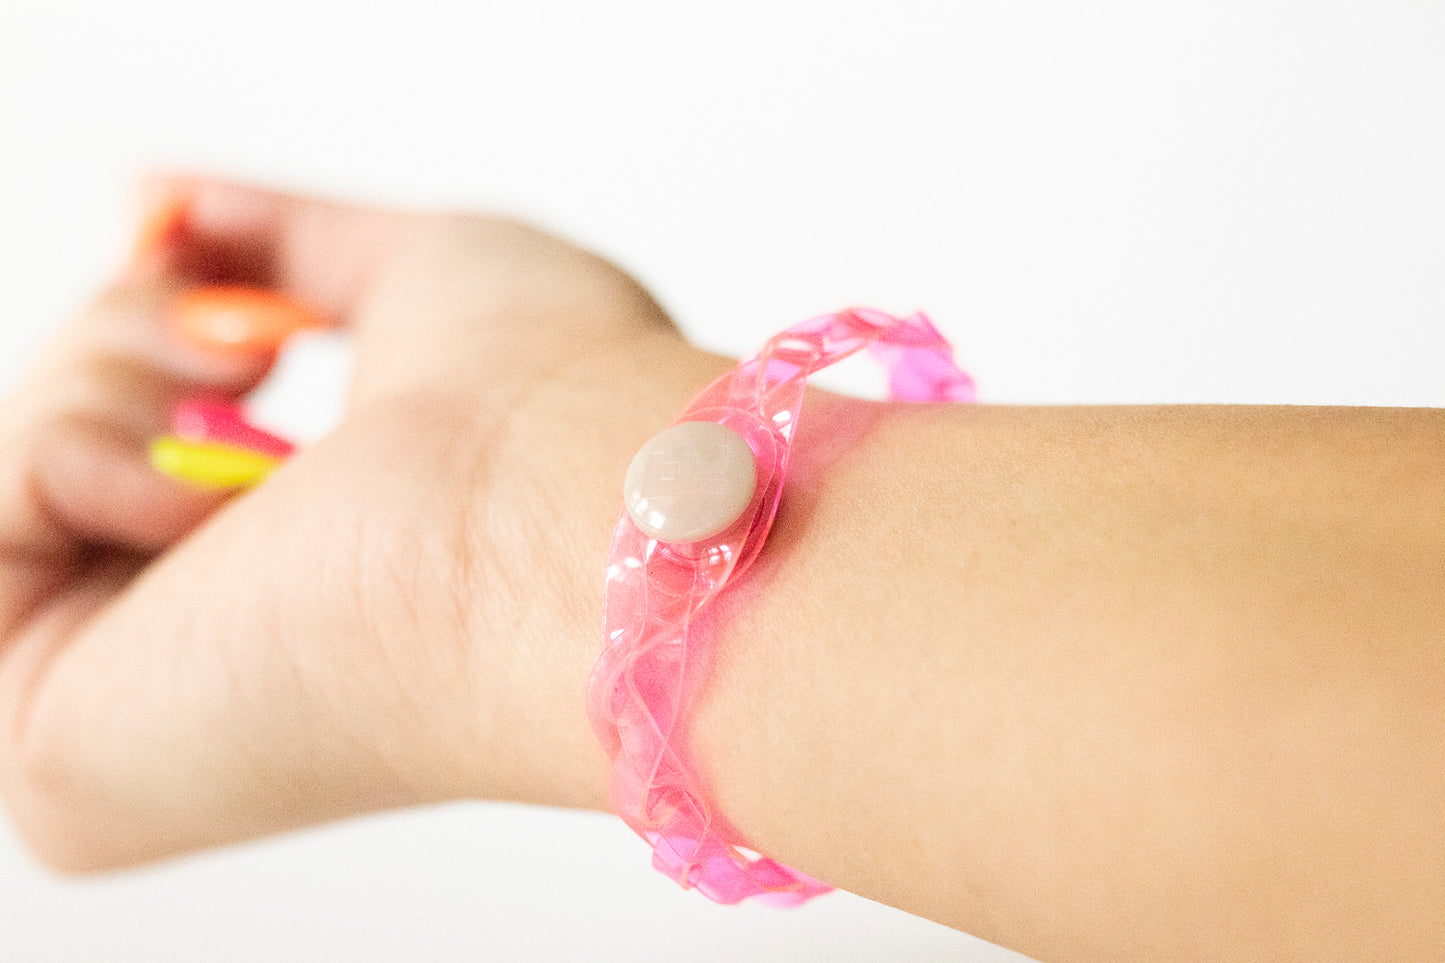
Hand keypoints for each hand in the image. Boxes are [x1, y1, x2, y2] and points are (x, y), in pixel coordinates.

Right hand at [0, 178, 728, 869]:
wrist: (579, 512)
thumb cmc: (553, 399)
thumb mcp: (415, 270)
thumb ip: (280, 243)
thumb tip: (162, 206)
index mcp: (294, 570)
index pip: (139, 434)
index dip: (147, 331)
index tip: (199, 260)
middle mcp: (214, 653)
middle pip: (63, 436)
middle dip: (130, 338)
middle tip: (258, 346)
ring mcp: (134, 715)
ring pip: (16, 469)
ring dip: (111, 378)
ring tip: (252, 419)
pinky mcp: (60, 764)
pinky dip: (77, 459)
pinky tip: (224, 508)